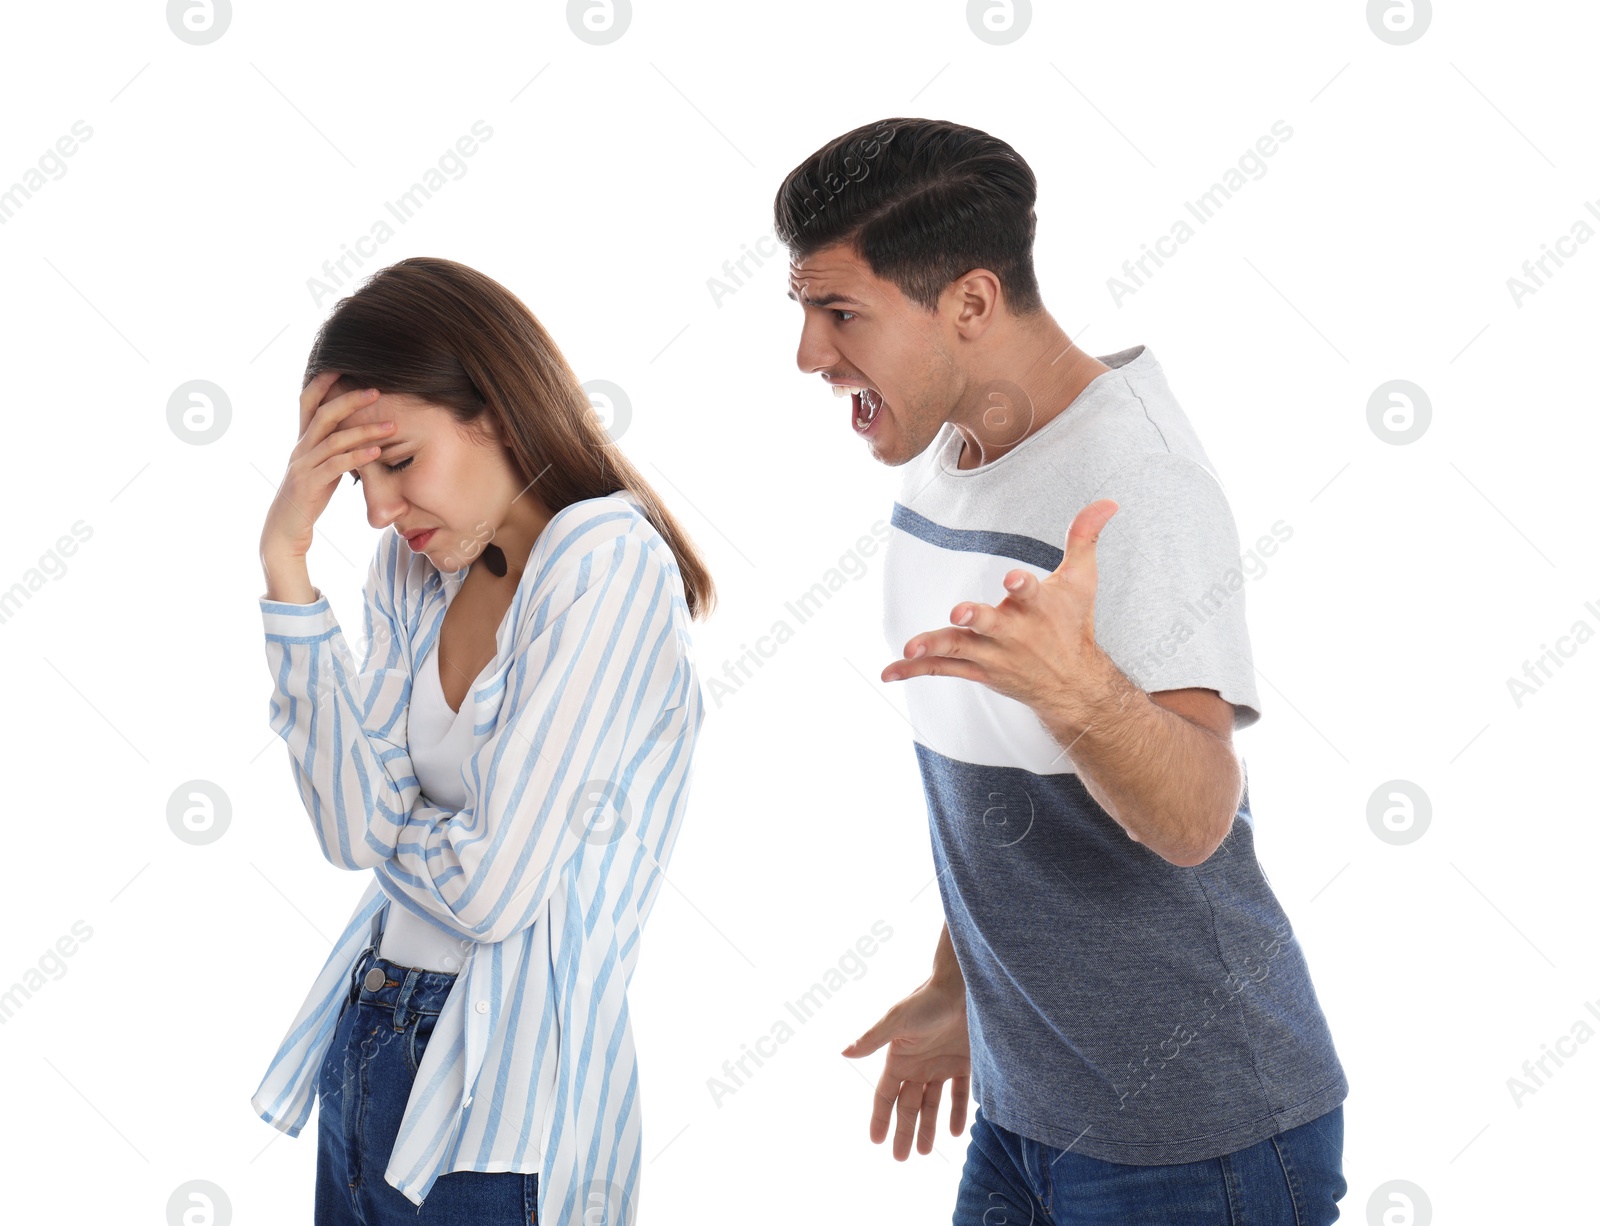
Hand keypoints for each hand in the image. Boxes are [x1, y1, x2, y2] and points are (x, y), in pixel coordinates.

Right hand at [259, 371, 392, 560]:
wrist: (284, 529)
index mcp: (303, 441)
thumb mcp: (322, 467)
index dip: (322, 382)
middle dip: (350, 400)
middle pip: (323, 414)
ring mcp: (303, 465)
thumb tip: (358, 436)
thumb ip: (335, 450)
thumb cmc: (308, 497)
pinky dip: (358, 457)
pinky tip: (377, 453)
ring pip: (334, 440)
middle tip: (377, 390)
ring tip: (392, 426)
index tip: (342, 366)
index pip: (308, 403)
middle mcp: (300, 448)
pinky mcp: (309, 484)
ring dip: (364, 431)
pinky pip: (336, 466)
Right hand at [842, 977, 970, 1158]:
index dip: (880, 1118)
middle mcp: (918, 1066)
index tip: (875, 1141)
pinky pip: (960, 1094)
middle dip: (903, 1132)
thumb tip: (844, 1053)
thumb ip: (873, 1039)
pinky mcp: (964, 1063)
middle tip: (900, 1158)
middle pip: (908, 1106)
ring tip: (926, 1152)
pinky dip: (957, 1113)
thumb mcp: (897, 1021)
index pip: (885, 1096)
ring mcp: (941, 1065)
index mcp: (898, 1058)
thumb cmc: (926, 1000)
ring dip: (929, 1128)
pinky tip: (955, 1131)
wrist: (962, 987)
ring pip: (933, 1104)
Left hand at [881, 498, 1119, 723]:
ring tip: (910, 645)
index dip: (1021, 585)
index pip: (1030, 592)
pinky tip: (889, 672)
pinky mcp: (977, 670)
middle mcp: (1014, 633)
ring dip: (934, 645)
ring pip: (960, 648)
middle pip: (991, 623)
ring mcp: (993, 654)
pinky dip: (915, 670)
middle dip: (976, 618)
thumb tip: (1107, 501)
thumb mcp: (1082, 581)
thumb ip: (1084, 537)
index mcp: (1038, 608)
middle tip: (960, 612)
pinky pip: (942, 670)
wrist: (1072, 684)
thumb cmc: (1073, 625)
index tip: (1012, 578)